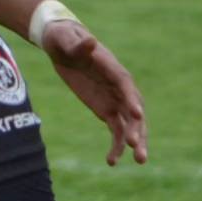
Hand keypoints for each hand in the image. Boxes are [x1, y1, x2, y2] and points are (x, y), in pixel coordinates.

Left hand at [41, 20, 146, 166]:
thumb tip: (90, 41)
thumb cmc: (64, 39)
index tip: (137, 114)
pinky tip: (112, 162)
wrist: (62, 44)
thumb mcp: (67, 40)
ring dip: (135, 142)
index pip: (126, 86)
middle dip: (138, 129)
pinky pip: (116, 130)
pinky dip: (117, 145)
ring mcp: (115, 100)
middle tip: (138, 148)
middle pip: (134, 110)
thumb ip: (79, 45)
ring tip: (139, 161)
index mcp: (113, 69)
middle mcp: (119, 87)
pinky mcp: (106, 110)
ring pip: (130, 124)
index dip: (132, 100)